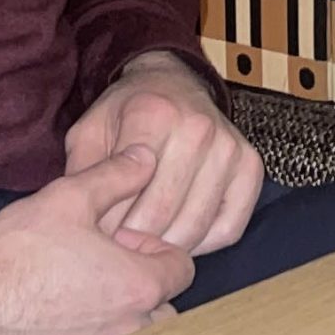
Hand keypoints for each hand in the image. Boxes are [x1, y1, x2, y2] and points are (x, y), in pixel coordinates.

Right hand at [0, 146, 195, 334]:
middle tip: (102, 277)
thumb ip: (116, 175)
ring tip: (84, 310)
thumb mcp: (67, 197)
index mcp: (139, 286)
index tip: (121, 244)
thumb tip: (148, 156)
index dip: (153, 249)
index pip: (181, 269)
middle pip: (166, 315)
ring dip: (124, 334)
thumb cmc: (14, 253)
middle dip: (144, 294)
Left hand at [63, 51, 264, 256]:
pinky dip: (202, 244)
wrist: (173, 84)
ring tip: (145, 247)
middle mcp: (197, 128)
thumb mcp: (90, 132)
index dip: (111, 224)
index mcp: (153, 113)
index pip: (133, 192)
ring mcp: (229, 147)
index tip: (100, 237)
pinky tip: (178, 234)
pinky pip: (229, 228)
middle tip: (119, 251)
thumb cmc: (127, 114)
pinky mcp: (250, 167)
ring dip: (167, 247)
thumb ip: (84, 173)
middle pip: (164, 213)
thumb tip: (87, 223)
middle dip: (135, 241)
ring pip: (196, 226)